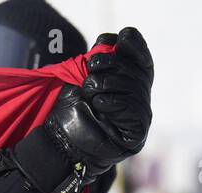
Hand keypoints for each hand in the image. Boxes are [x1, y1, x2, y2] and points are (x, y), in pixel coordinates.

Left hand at [13, 27, 153, 192]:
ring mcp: (139, 117)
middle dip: (113, 63)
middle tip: (92, 65)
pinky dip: (113, 102)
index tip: (124, 36)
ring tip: (89, 89)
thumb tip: (109, 39)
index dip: (136, 47)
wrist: (60, 146)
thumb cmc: (70, 114)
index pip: (141, 61)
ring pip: (135, 89)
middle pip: (138, 72)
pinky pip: (133, 109)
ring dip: (108, 83)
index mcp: (128, 86)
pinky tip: (98, 103)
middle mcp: (138, 100)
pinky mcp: (137, 134)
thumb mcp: (81, 80)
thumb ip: (97, 61)